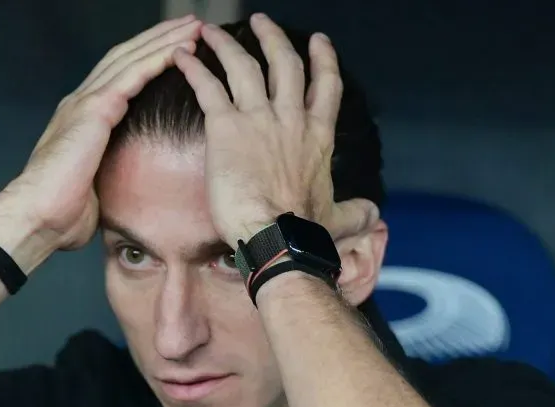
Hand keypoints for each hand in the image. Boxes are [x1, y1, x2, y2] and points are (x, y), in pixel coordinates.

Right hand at [0, 15, 202, 249]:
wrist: (37, 216)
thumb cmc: (61, 213)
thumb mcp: (94, 188)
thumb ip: (108, 175)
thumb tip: (125, 190)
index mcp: (82, 118)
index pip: (120, 76)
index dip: (147, 58)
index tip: (176, 48)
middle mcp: (82, 102)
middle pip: (127, 57)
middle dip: (160, 38)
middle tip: (191, 24)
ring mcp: (86, 103)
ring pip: (131, 59)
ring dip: (164, 41)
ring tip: (193, 26)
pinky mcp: (93, 111)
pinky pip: (131, 77)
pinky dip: (156, 59)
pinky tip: (179, 49)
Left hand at [172, 14, 373, 243]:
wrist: (278, 238)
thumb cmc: (306, 233)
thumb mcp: (339, 218)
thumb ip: (356, 211)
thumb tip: (373, 215)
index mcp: (318, 136)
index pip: (326, 86)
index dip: (323, 59)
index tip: (319, 41)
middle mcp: (291, 118)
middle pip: (285, 63)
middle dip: (273, 38)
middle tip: (260, 22)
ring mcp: (258, 118)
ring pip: (243, 66)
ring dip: (227, 44)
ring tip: (212, 30)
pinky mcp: (226, 127)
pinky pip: (208, 86)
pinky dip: (194, 67)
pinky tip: (181, 55)